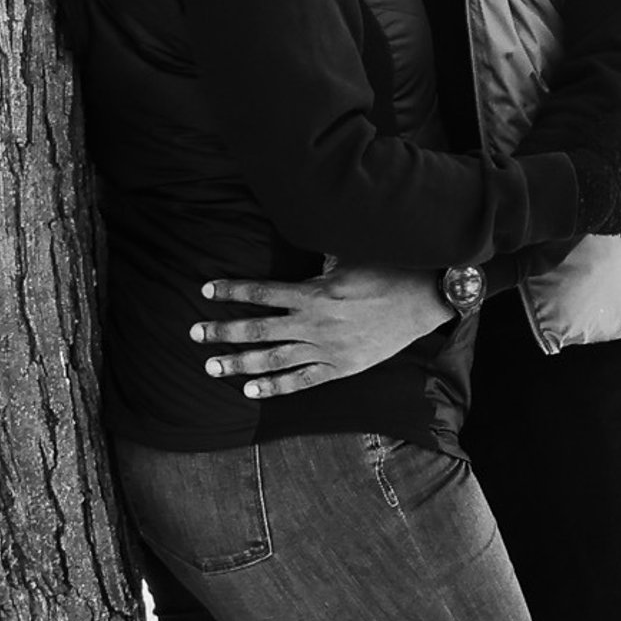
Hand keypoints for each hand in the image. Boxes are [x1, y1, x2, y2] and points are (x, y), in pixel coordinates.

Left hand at [191, 263, 444, 401]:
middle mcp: (316, 323)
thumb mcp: (348, 253)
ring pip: (274, 359)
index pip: (262, 292)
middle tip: (194, 335)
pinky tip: (251, 390)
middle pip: (259, 329)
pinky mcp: (342, 367)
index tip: (206, 291)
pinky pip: (302, 381)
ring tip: (212, 367)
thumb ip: (315, 254)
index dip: (232, 291)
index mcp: (315, 292)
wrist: (426, 298)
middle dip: (223, 332)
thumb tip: (291, 230)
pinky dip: (276, 386)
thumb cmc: (388, 268)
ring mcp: (328, 349)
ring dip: (240, 364)